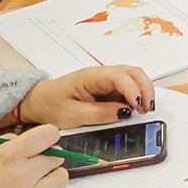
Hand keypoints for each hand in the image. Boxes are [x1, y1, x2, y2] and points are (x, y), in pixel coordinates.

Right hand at [0, 127, 69, 187]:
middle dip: (49, 153)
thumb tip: (22, 139)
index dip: (49, 133)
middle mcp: (22, 175)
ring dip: (53, 174)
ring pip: (61, 180)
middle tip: (37, 156)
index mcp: (8, 155)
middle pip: (57, 157)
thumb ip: (4, 142)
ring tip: (39, 175)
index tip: (45, 137)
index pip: (47, 136)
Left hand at [19, 64, 155, 128]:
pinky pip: (127, 88)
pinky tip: (136, 109)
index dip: (133, 90)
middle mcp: (101, 74)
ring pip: (133, 78)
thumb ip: (100, 114)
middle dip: (145, 88)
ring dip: (143, 91)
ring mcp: (106, 80)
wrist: (38, 101)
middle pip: (133, 72)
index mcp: (91, 76)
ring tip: (145, 110)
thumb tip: (125, 112)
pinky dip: (136, 97)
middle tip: (148, 109)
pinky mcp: (107, 88)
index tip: (138, 107)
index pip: (119, 76)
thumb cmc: (51, 105)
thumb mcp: (73, 115)